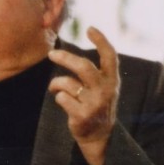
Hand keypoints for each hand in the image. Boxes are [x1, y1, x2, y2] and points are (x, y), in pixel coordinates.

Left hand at [48, 26, 119, 164]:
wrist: (99, 136)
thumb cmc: (96, 104)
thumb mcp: (103, 86)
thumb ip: (94, 71)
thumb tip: (69, 51)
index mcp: (112, 80)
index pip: (110, 56)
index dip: (101, 41)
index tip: (90, 28)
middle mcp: (105, 90)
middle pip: (84, 67)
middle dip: (65, 58)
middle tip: (51, 54)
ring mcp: (94, 104)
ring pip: (67, 83)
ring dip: (56, 83)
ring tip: (55, 86)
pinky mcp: (82, 116)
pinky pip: (61, 98)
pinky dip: (58, 97)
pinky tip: (64, 102)